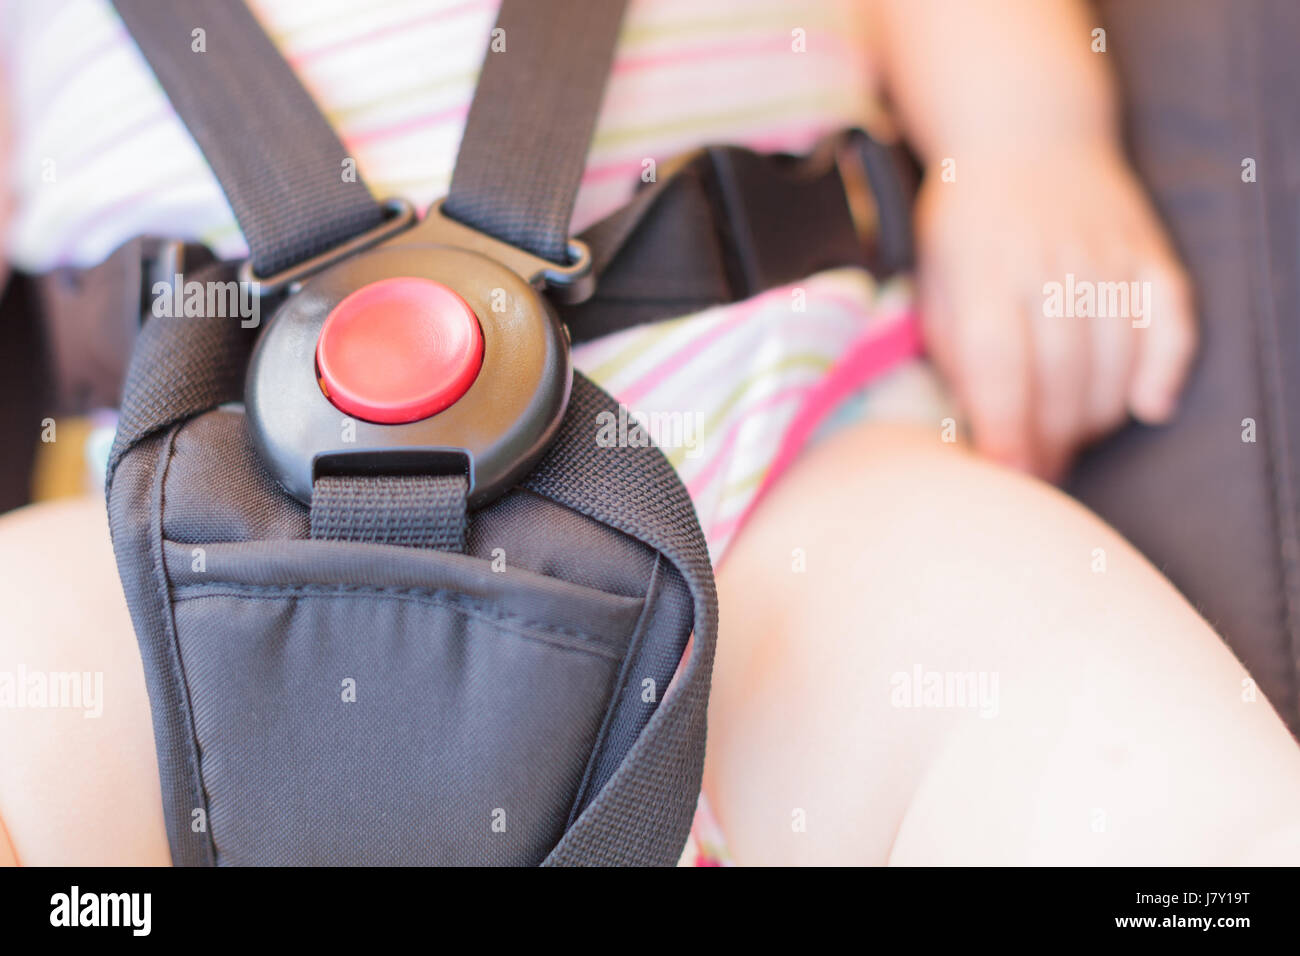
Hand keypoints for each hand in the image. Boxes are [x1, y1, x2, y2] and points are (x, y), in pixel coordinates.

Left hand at [914, 143, 1196, 480]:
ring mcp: (1104, 254)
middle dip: (1051, 439)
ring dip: (1097, 418)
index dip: (1006, 427)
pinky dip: (1165, 369)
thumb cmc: (966, 229)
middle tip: (1040, 468)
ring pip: (1115, 360)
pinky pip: (1171, 319)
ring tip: (1073, 438)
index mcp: (983, 273)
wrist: (1022, 135)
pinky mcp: (1147, 249)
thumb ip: (952, 356)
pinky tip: (1147, 406)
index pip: (999, 365)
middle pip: (1061, 376)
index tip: (1008, 473)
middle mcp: (1047, 263)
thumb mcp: (933, 285)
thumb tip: (974, 433)